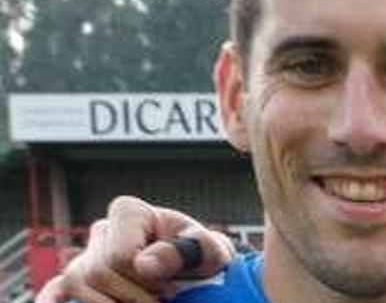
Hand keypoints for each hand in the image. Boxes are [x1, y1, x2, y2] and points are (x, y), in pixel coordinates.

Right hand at [35, 196, 235, 302]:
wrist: (199, 274)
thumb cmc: (204, 258)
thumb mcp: (211, 252)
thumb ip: (189, 250)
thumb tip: (143, 263)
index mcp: (131, 212)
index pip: (121, 256)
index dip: (146, 281)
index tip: (171, 289)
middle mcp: (102, 229)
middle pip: (98, 273)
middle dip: (132, 297)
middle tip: (162, 302)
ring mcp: (86, 255)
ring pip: (76, 284)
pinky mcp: (78, 279)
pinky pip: (54, 289)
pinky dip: (53, 301)